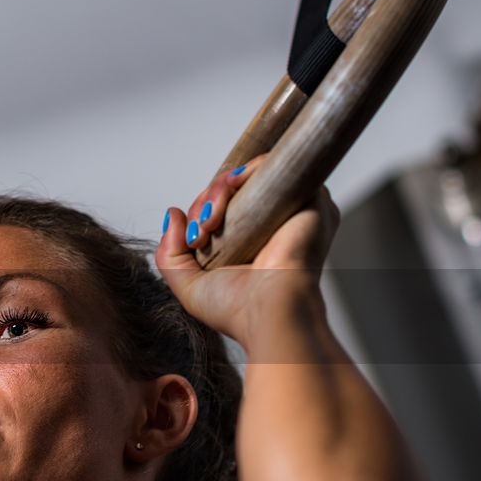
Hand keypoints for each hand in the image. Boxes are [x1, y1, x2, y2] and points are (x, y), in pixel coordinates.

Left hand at [155, 155, 340, 343]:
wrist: (271, 314)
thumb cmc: (239, 310)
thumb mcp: (189, 285)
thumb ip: (170, 253)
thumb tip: (173, 215)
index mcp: (254, 241)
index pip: (224, 206)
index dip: (202, 211)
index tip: (194, 239)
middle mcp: (276, 223)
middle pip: (233, 188)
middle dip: (206, 202)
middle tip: (201, 232)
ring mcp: (293, 208)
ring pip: (249, 176)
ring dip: (219, 190)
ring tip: (211, 222)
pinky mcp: (310, 198)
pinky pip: (273, 166)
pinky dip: (245, 173)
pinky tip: (230, 196)